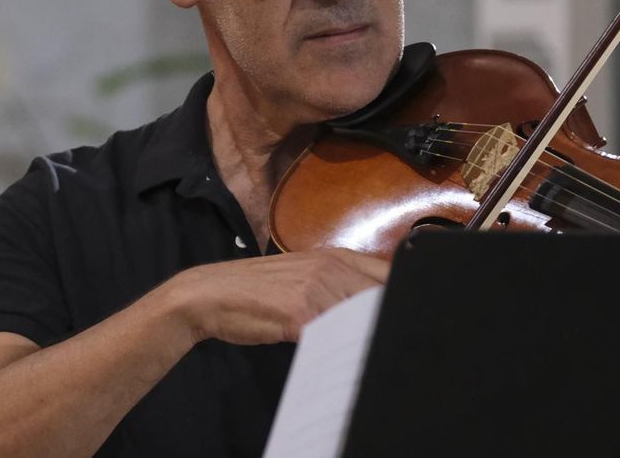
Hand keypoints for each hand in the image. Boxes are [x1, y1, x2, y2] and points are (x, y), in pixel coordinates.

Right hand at [162, 248, 388, 346]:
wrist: (210, 294)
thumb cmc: (258, 290)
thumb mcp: (304, 276)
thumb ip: (341, 285)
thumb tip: (378, 308)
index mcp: (336, 257)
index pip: (389, 275)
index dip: (404, 297)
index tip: (409, 320)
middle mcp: (330, 268)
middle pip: (381, 298)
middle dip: (388, 321)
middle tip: (393, 344)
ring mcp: (316, 290)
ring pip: (361, 319)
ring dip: (367, 340)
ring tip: (371, 359)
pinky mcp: (299, 314)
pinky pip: (334, 337)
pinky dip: (342, 352)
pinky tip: (340, 362)